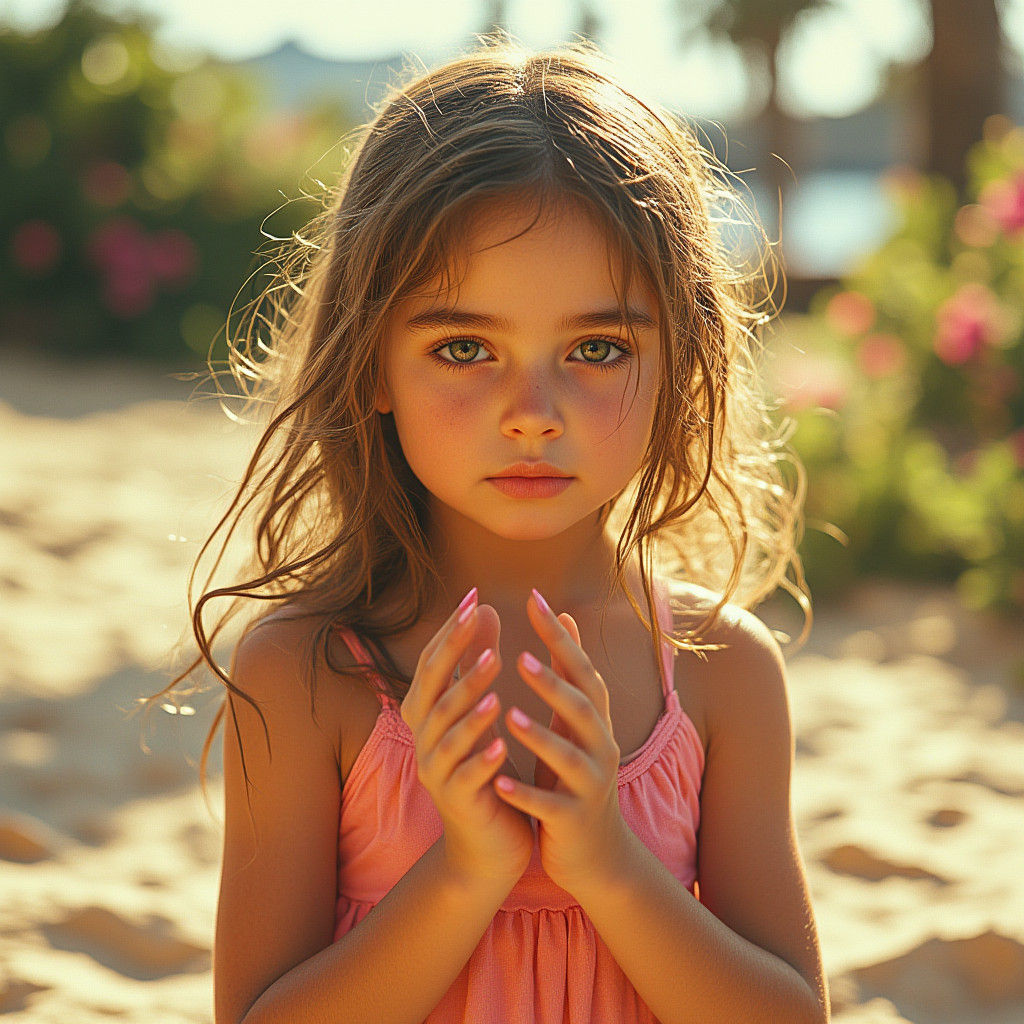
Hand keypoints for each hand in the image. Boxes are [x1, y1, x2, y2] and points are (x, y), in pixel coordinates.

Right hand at [400, 589, 533, 887]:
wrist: (486, 843)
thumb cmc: (484, 766)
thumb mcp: (479, 709)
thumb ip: (476, 663)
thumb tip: (482, 608)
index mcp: (429, 713)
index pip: (434, 662)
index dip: (451, 630)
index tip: (474, 596)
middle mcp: (425, 738)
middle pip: (433, 689)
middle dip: (455, 653)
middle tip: (478, 620)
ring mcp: (437, 771)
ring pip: (447, 731)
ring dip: (468, 701)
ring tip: (495, 676)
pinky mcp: (457, 802)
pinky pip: (466, 777)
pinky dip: (482, 758)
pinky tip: (502, 744)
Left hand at [492, 589, 633, 896]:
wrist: (598, 853)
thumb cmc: (576, 775)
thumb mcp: (574, 722)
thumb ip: (568, 672)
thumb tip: (563, 615)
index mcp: (595, 720)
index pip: (582, 669)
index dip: (560, 636)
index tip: (534, 600)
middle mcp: (601, 747)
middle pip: (583, 708)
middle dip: (553, 683)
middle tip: (520, 657)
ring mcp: (591, 785)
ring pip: (570, 757)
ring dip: (540, 736)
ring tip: (508, 715)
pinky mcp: (574, 820)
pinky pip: (550, 806)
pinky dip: (526, 795)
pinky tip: (500, 783)